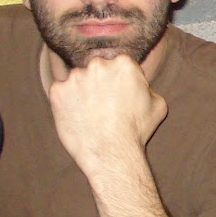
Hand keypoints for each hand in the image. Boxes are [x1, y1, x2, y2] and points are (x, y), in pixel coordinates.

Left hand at [47, 54, 165, 177]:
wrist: (111, 153)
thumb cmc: (136, 131)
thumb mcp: (158, 105)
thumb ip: (147, 88)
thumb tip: (140, 86)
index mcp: (123, 63)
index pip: (119, 65)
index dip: (119, 81)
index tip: (119, 95)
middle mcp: (98, 64)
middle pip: (97, 69)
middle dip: (99, 83)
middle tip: (104, 105)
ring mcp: (75, 77)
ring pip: (77, 80)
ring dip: (81, 92)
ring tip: (90, 114)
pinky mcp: (57, 91)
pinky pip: (60, 93)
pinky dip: (66, 103)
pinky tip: (77, 117)